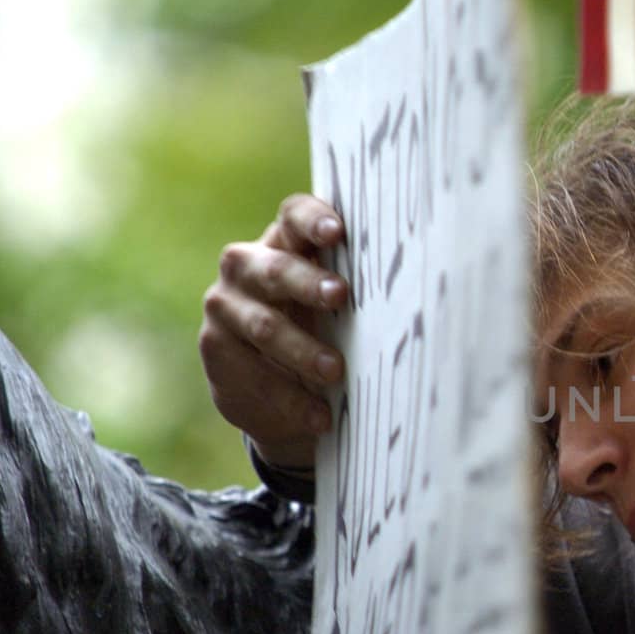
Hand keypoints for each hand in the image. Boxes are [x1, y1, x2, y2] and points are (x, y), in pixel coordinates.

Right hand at [199, 193, 349, 469]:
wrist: (278, 390)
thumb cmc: (322, 330)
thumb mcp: (338, 309)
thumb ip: (357, 290)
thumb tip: (419, 288)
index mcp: (284, 242)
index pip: (293, 217)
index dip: (313, 220)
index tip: (338, 233)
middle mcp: (246, 266)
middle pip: (276, 269)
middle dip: (309, 283)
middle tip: (340, 296)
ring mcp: (225, 306)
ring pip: (264, 325)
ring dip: (303, 351)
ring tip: (336, 372)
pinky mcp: (216, 348)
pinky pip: (253, 373)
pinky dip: (291, 398)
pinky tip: (320, 416)